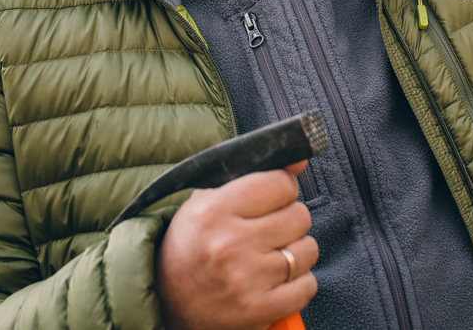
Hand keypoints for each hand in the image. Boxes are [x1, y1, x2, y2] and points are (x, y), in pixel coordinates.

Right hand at [156, 164, 316, 329]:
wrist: (165, 303)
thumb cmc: (190, 247)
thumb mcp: (209, 202)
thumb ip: (255, 177)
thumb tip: (300, 161)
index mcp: (215, 211)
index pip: (281, 184)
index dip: (281, 191)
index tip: (271, 201)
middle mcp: (230, 244)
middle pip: (299, 216)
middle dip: (289, 221)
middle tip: (269, 231)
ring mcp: (245, 280)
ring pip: (308, 250)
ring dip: (296, 252)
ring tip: (271, 256)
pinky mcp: (258, 310)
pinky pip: (307, 286)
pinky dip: (298, 283)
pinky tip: (276, 280)